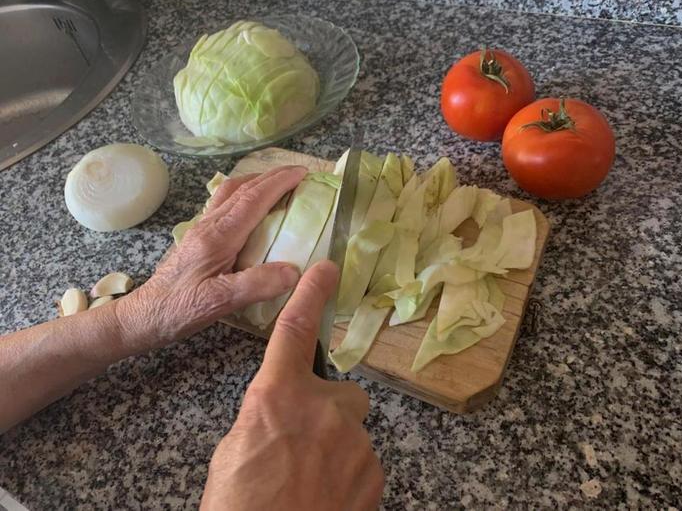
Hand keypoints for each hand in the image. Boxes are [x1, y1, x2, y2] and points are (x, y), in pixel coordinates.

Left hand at [115, 166, 307, 352]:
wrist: (144, 316)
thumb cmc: (178, 309)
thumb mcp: (219, 302)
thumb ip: (256, 285)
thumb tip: (294, 271)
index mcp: (217, 236)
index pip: (253, 199)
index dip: (279, 183)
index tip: (303, 173)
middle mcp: (209, 225)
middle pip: (242, 189)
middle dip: (272, 177)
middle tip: (299, 174)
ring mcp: (202, 230)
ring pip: (230, 194)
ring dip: (256, 182)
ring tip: (279, 184)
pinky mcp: (199, 238)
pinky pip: (224, 206)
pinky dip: (244, 197)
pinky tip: (252, 209)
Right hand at [201, 261, 384, 510]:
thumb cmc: (237, 506)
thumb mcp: (233, 452)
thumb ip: (263, 418)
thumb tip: (280, 413)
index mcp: (277, 398)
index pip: (294, 331)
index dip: (310, 294)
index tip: (327, 268)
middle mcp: (323, 410)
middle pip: (342, 392)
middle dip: (328, 411)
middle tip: (302, 447)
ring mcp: (355, 442)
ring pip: (352, 430)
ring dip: (337, 447)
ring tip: (309, 481)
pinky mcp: (374, 473)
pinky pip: (363, 460)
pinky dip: (348, 474)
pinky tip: (326, 497)